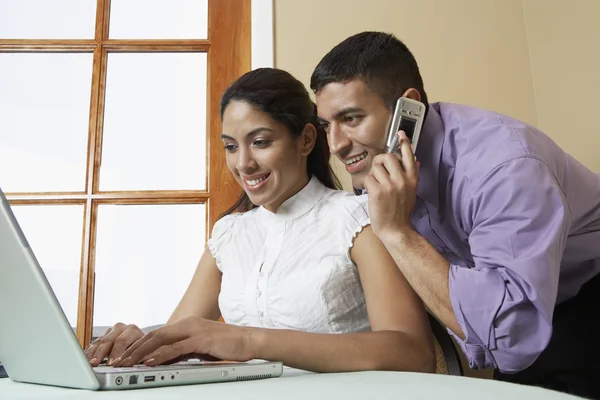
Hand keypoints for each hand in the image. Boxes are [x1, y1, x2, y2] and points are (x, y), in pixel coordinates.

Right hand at [84, 323, 143, 366]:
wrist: (141, 341)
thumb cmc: (145, 348)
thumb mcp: (146, 351)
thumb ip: (139, 356)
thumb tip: (133, 363)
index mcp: (132, 330)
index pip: (122, 341)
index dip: (115, 353)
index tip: (111, 364)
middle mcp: (120, 328)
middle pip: (108, 340)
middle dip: (101, 354)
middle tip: (95, 364)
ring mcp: (110, 332)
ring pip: (99, 342)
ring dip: (93, 354)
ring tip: (89, 363)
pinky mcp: (103, 338)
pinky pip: (94, 345)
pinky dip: (90, 353)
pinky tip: (86, 360)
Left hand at [112, 316, 255, 366]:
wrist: (249, 340)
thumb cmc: (227, 345)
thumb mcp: (200, 349)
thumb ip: (182, 351)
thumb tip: (165, 360)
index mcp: (186, 325)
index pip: (156, 334)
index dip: (138, 345)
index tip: (124, 356)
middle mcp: (187, 324)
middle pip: (153, 335)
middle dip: (133, 349)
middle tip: (118, 361)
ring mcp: (194, 330)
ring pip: (161, 340)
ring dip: (142, 353)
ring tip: (128, 363)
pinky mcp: (202, 339)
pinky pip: (177, 348)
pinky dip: (161, 355)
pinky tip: (150, 362)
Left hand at [364, 131, 419, 240]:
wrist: (396, 229)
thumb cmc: (401, 211)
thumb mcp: (412, 191)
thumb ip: (412, 175)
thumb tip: (415, 160)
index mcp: (412, 178)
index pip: (409, 155)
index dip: (404, 142)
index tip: (400, 133)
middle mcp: (403, 179)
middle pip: (387, 156)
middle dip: (379, 161)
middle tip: (378, 170)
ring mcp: (390, 185)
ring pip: (375, 167)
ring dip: (373, 175)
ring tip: (377, 186)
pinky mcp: (378, 191)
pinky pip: (368, 178)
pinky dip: (367, 185)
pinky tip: (372, 193)